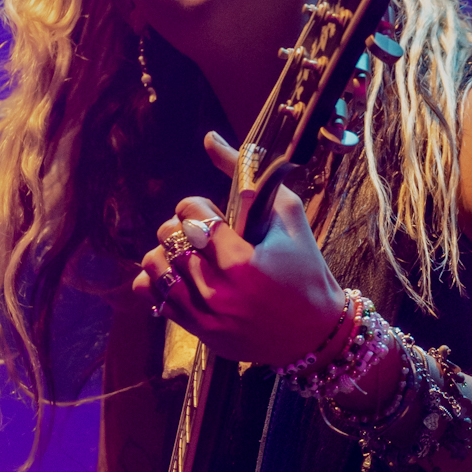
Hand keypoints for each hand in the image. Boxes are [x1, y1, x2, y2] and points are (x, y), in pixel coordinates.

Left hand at [131, 130, 345, 365]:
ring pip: (155, 267)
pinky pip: (155, 299)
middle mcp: (218, 291)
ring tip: (192, 254)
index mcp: (241, 261)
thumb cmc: (306, 268)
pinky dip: (162, 281)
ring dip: (169, 252)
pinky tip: (184, 275)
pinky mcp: (199, 332)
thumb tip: (209, 138)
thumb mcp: (288, 214)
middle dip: (183, 227)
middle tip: (205, 233)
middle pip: (169, 237)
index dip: (198, 206)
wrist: (316, 333)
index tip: (213, 213)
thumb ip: (247, 174)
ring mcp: (205, 315)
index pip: (190, 213)